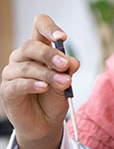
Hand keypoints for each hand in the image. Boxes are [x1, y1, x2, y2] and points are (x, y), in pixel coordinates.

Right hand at [0, 14, 79, 148]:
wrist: (46, 123)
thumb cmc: (54, 97)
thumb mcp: (66, 81)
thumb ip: (68, 69)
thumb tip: (71, 61)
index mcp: (39, 48)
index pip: (39, 26)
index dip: (49, 28)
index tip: (62, 38)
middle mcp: (23, 56)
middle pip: (31, 45)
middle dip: (50, 54)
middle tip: (65, 65)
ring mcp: (13, 72)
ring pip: (28, 66)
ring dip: (48, 74)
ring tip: (65, 83)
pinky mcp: (7, 90)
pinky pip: (18, 83)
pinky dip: (33, 84)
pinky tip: (44, 87)